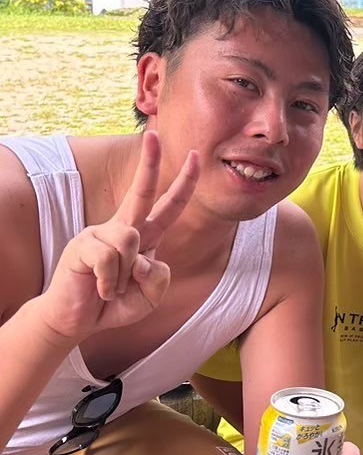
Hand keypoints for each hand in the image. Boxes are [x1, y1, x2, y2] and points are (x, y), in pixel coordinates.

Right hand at [39, 130, 198, 341]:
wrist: (77, 320)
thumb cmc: (114, 305)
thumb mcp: (150, 296)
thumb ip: (159, 277)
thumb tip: (144, 256)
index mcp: (144, 236)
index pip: (168, 206)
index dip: (184, 183)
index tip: (194, 156)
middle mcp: (123, 229)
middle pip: (140, 191)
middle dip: (149, 163)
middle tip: (153, 134)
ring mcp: (100, 234)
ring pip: (131, 241)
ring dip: (127, 276)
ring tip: (112, 288)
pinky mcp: (82, 245)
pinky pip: (110, 259)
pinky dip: (110, 283)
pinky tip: (100, 289)